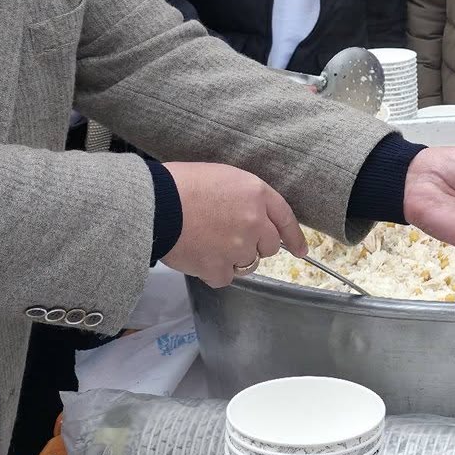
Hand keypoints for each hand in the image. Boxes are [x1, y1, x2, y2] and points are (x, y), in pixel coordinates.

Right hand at [163, 162, 305, 286]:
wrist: (154, 203)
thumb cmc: (181, 184)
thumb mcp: (222, 177)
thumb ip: (245, 198)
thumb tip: (252, 216)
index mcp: (256, 193)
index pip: (285, 217)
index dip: (294, 236)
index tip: (301, 250)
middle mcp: (254, 221)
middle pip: (270, 246)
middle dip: (255, 245)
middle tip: (231, 238)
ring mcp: (238, 247)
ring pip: (248, 263)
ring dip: (233, 258)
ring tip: (208, 244)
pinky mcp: (219, 268)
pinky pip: (225, 277)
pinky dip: (213, 271)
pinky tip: (198, 257)